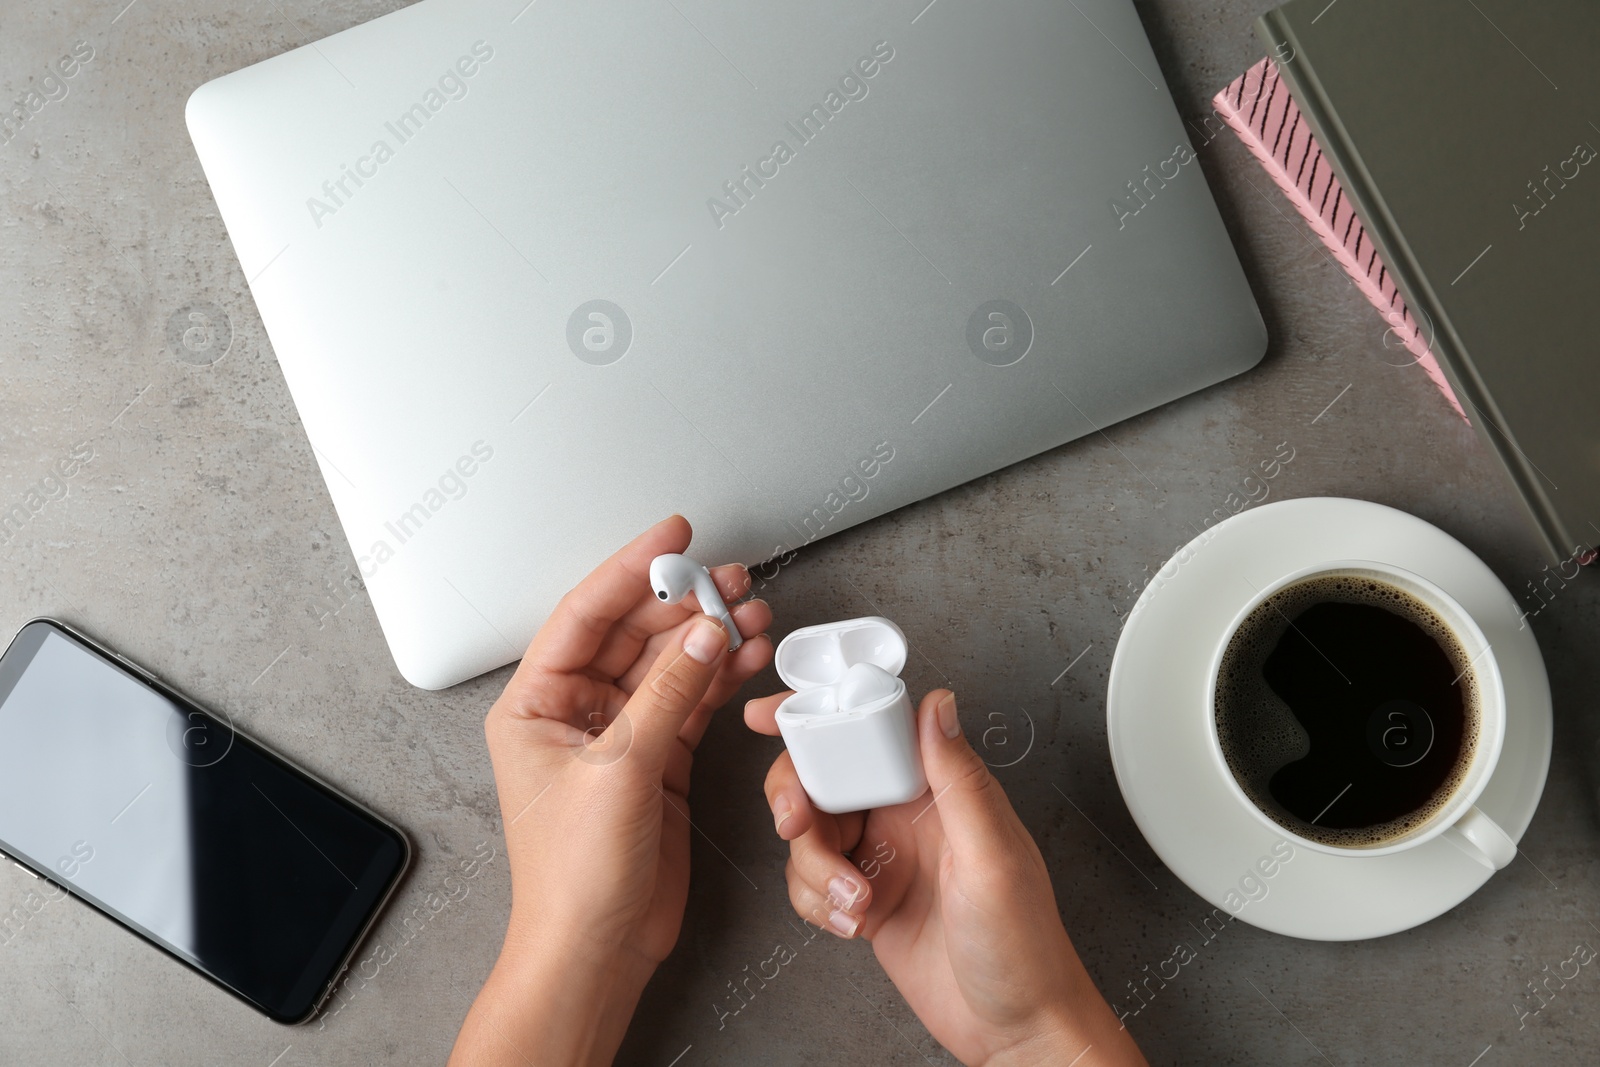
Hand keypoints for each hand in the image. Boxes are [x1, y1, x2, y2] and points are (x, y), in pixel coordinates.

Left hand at [450, 516, 772, 1066]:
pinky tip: (748, 657)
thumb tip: (703, 634)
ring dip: (710, 639)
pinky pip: (690, 701)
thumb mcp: (619, 772)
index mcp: (535, 704)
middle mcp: (574, 711)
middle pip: (633, 633)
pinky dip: (720, 678)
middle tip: (731, 581)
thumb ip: (666, 696)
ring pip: (669, 664)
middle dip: (684, 604)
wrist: (597, 949)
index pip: (585, 614)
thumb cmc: (574, 878)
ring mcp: (618, 734)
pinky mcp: (656, 760)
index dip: (631, 569)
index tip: (673, 537)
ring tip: (753, 615)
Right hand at [746, 689, 1146, 1066]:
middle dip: (796, 798)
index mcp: (941, 790)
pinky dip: (815, 902)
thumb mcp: (992, 858)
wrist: (1013, 1029)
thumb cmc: (1024, 947)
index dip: (820, 716)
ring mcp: (883, 857)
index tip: (772, 715)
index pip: (873, 730)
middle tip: (795, 824)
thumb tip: (938, 706)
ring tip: (853, 901)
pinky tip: (851, 923)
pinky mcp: (864, 899)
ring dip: (813, 868)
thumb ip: (959, 780)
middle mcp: (908, 816)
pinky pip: (810, 882)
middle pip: (824, 777)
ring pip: (810, 834)